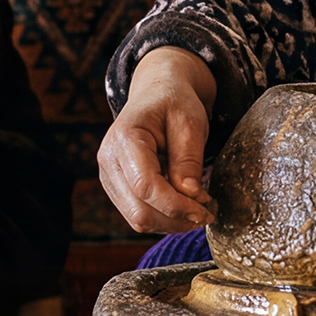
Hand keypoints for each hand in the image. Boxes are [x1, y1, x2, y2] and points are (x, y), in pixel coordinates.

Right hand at [99, 47, 217, 234]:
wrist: (156, 93)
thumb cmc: (174, 103)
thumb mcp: (190, 123)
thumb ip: (189, 160)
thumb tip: (192, 196)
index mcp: (125, 138)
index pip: (145, 186)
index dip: (176, 206)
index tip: (205, 211)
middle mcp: (109, 160)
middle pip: (138, 210)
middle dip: (175, 219)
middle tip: (207, 214)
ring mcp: (108, 175)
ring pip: (137, 219)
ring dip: (170, 222)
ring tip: (198, 209)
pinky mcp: (116, 186)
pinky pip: (137, 214)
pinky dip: (163, 217)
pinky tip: (183, 206)